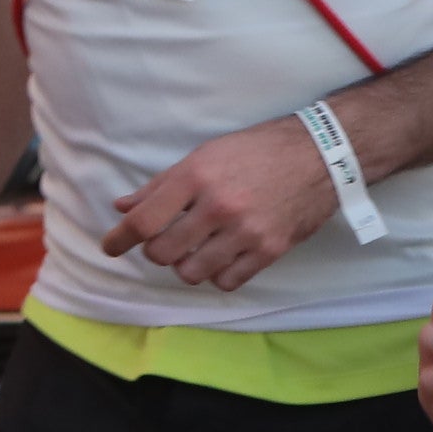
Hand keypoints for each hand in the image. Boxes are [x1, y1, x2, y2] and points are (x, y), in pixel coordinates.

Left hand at [103, 117, 336, 289]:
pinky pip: (227, 281)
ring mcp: (246, 231)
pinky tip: (221, 260)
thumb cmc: (259, 150)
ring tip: (197, 251)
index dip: (119, 238)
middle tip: (166, 242)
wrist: (321, 155)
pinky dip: (217, 275)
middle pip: (163, 252)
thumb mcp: (206, 155)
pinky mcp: (270, 249)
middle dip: (157, 251)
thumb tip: (123, 206)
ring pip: (192, 272)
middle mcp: (219, 206)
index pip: (144, 220)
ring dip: (186, 265)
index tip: (111, 246)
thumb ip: (163, 185)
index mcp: (198, 176)